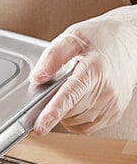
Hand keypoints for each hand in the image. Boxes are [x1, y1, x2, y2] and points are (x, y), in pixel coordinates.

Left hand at [30, 5, 136, 134]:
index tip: (40, 127)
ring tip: (74, 88)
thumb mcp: (73, 37)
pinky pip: (84, 127)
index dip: (52, 113)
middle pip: (67, 111)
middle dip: (56, 103)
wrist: (132, 41)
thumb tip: (37, 78)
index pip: (69, 96)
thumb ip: (52, 56)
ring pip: (74, 121)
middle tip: (62, 83)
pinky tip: (80, 100)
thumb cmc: (102, 38)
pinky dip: (76, 118)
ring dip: (66, 111)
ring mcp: (112, 104)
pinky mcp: (114, 114)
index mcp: (94, 70)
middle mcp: (106, 90)